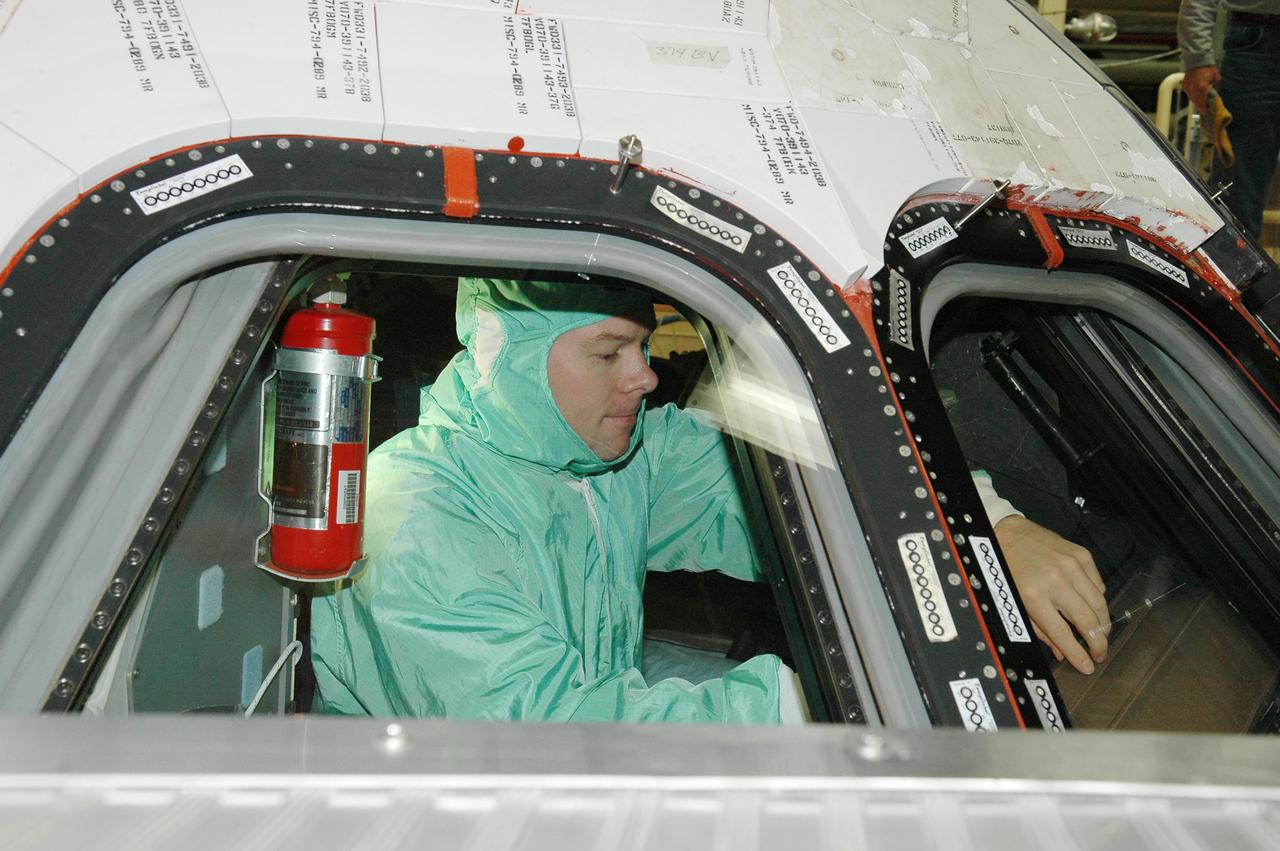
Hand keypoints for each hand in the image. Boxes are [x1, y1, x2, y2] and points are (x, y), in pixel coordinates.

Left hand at [994, 515, 1108, 674]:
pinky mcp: (1082, 555)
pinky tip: (1092, 606)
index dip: (1078, 654)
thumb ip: (1039, 629)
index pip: (1062, 633)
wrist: (1009, 532)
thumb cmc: (1008, 567)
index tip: (1088, 666)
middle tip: (1100, 654)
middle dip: (1098, 643)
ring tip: (1100, 635)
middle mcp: (1055, 580)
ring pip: (1099, 604)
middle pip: (1087, 621)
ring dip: (1103, 624)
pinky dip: (1098, 599)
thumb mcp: (1014, 601)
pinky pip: (1099, 585)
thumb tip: (1062, 653)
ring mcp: (1072, 566)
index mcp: (1034, 595)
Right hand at [1182, 65, 1220, 114]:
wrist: (1197, 60)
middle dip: (1201, 108)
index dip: (1205, 109)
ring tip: (1201, 107)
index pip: (1204, 102)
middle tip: (1205, 112)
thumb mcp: (1216, 78)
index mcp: (1202, 87)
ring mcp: (1188, 88)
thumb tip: (1215, 95)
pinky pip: (1189, 95)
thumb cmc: (1208, 68)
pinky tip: (1197, 98)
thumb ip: (1216, 88)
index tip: (1208, 113)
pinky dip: (1193, 97)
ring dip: (1197, 103)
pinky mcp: (1185, 86)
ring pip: (1192, 99)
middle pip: (1197, 102)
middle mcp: (1194, 89)